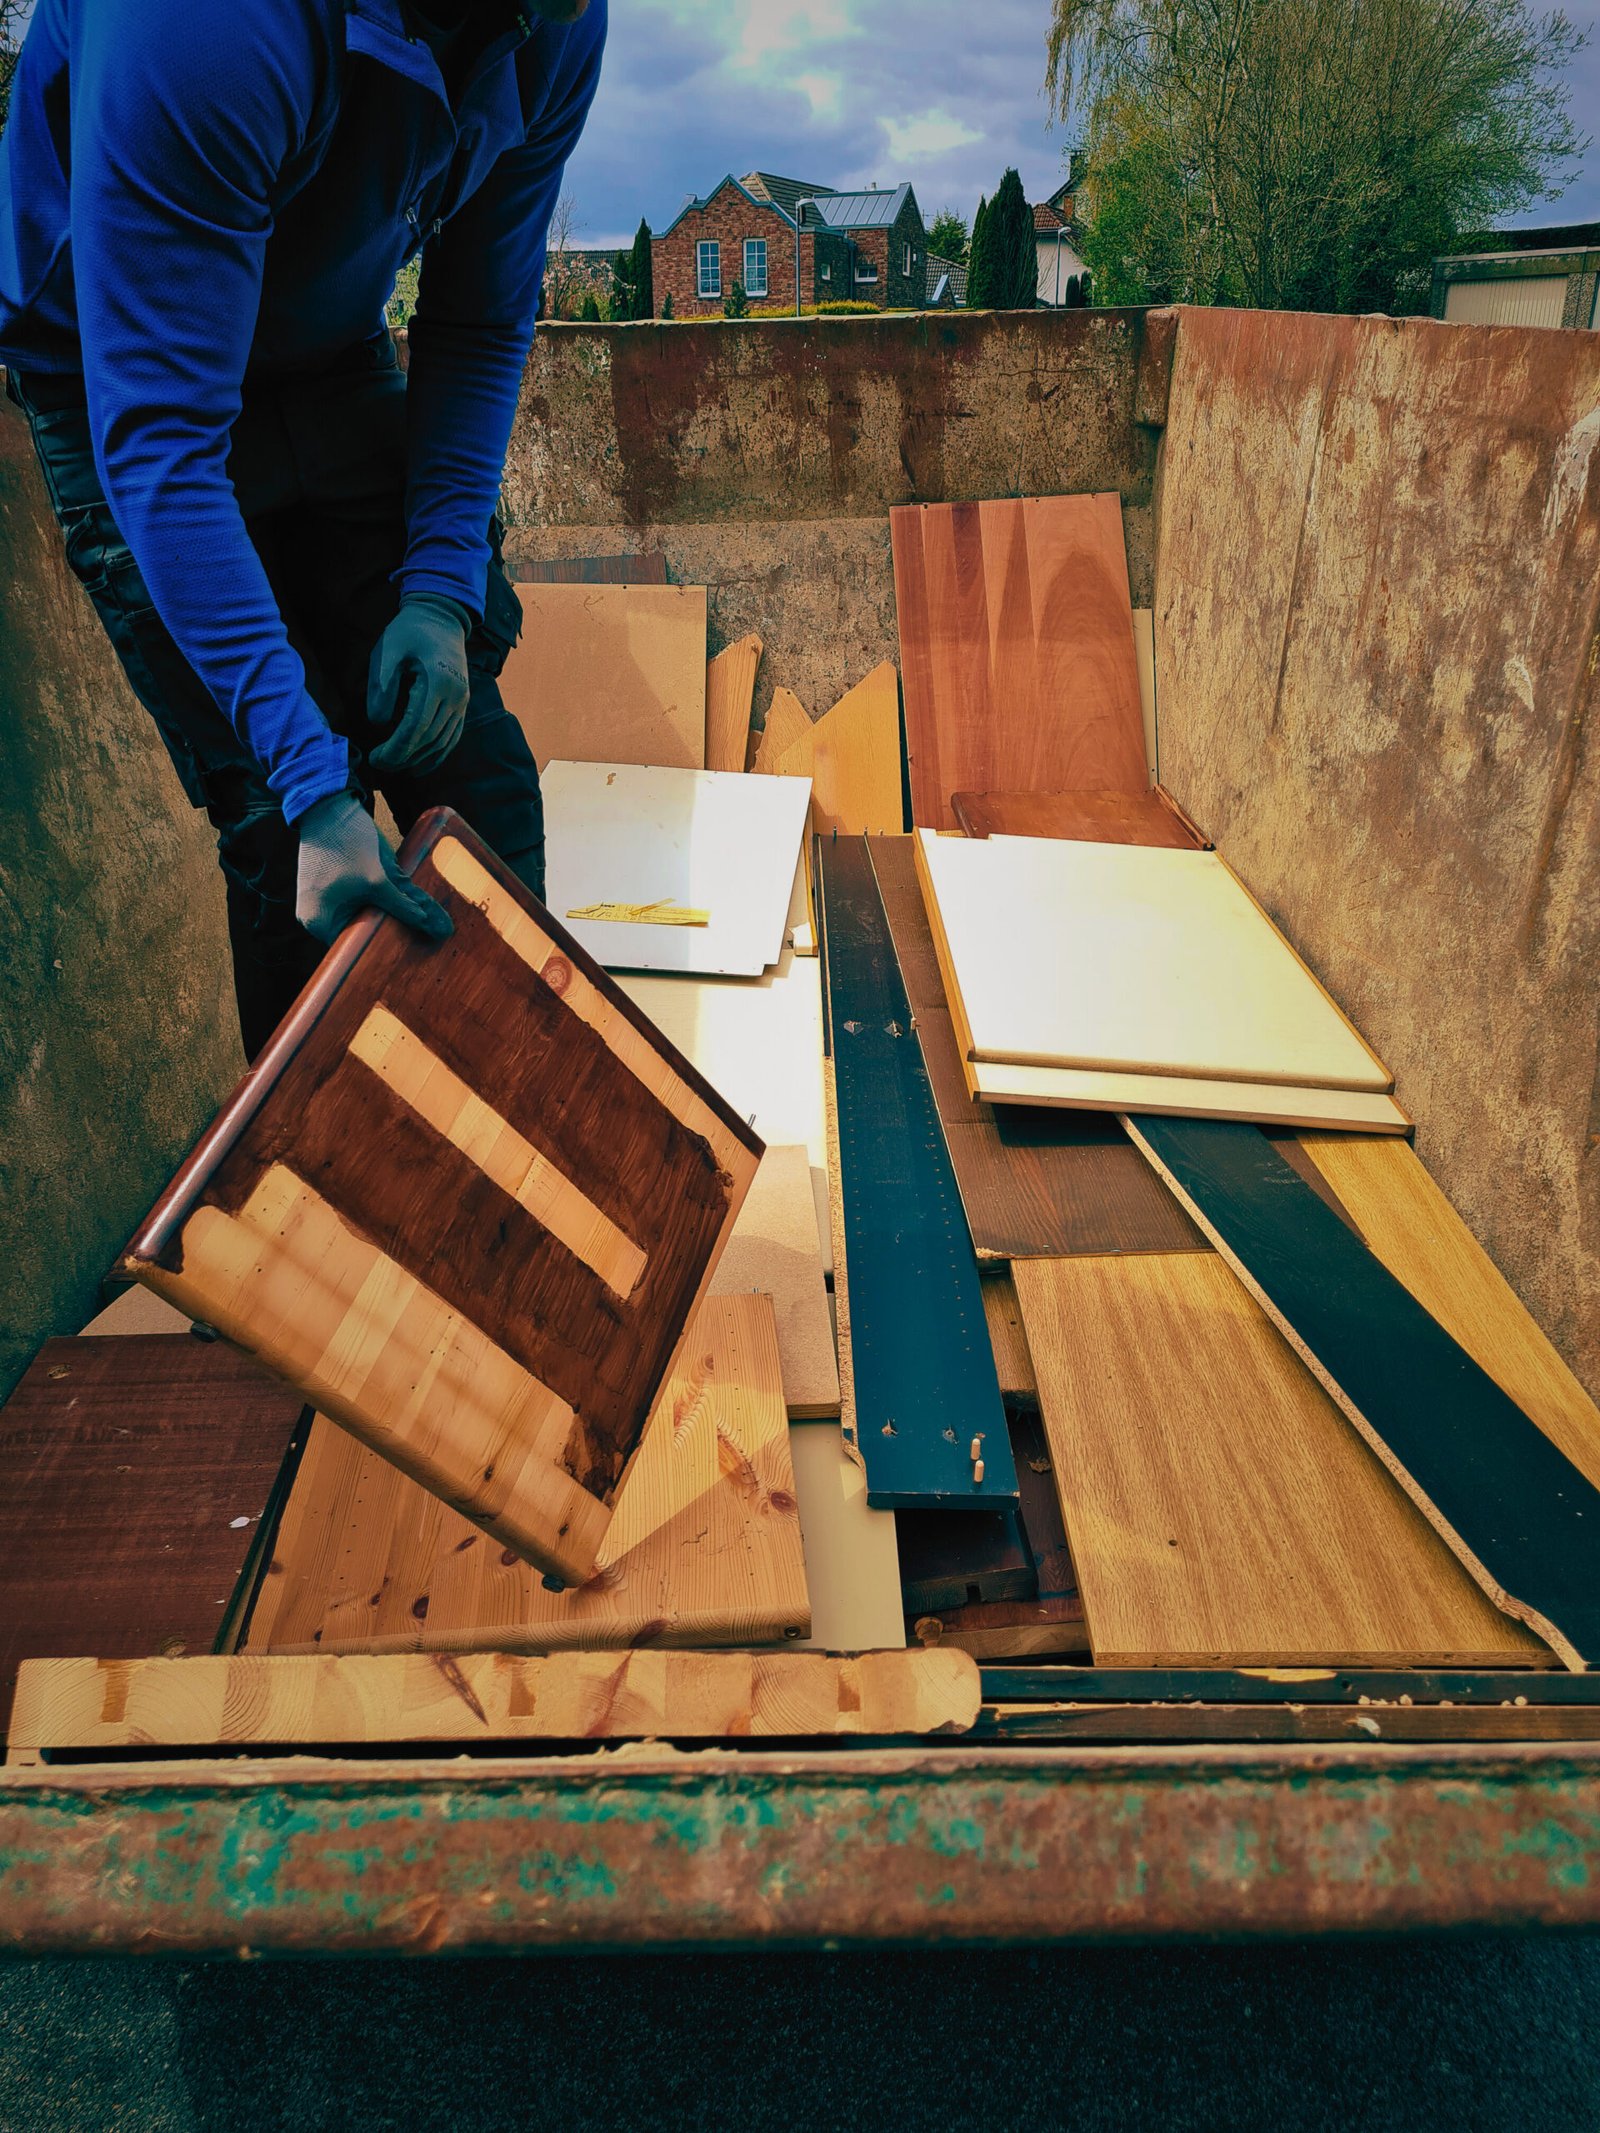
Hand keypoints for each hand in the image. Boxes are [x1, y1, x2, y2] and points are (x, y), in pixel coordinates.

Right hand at [294, 792, 452, 945]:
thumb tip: (439, 928)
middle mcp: (315, 918)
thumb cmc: (346, 841)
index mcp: (319, 923)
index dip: (384, 951)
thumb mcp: (380, 878)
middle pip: (359, 935)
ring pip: (361, 917)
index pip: (356, 951)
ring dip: (385, 915)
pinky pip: (358, 903)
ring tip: (413, 914)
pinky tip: (398, 898)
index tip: (412, 951)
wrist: (328, 804)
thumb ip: (407, 905)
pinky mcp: (331, 887)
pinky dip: (377, 902)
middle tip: (421, 934)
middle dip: (388, 932)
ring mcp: (321, 902)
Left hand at [367, 593, 470, 774]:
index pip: (416, 728)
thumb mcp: (388, 652)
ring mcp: (463, 702)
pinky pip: (453, 736)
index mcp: (437, 682)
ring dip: (420, 760)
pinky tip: (421, 764)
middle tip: (380, 765)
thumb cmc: (410, 631)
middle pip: (430, 739)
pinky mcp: (463, 704)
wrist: (442, 616)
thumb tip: (379, 724)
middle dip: (404, 758)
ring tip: (397, 768)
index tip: (376, 758)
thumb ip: (382, 687)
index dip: (396, 748)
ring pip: (443, 742)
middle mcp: (455, 696)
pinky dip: (438, 754)